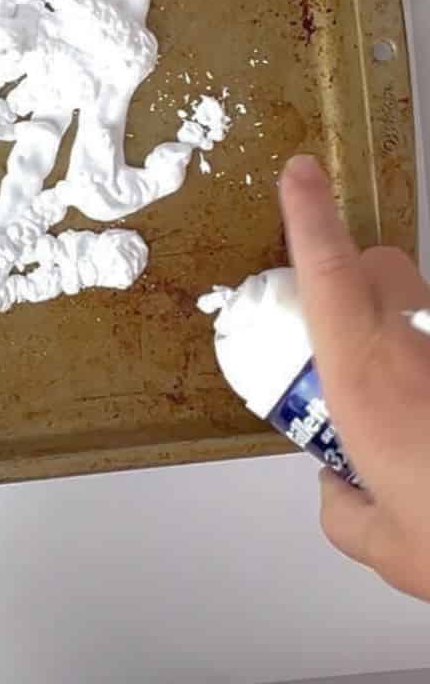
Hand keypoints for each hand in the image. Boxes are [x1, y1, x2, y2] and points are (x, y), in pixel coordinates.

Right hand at [280, 154, 429, 599]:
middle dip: (358, 271)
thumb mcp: (384, 545)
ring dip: (401, 321)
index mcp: (365, 378)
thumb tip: (341, 485)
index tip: (300, 169)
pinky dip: (426, 363)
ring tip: (409, 394)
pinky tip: (429, 414)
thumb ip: (345, 506)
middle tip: (346, 324)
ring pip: (420, 301)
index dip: (311, 215)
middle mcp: (413, 352)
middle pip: (384, 266)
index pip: (331, 273)